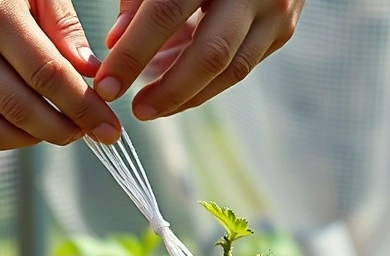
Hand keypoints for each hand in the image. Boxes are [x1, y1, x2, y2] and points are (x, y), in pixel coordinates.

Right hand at [0, 0, 122, 149]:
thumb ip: (62, 27)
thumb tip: (92, 75)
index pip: (49, 77)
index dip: (84, 108)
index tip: (110, 129)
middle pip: (22, 110)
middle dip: (65, 130)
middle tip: (89, 132)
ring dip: (34, 141)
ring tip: (58, 130)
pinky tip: (23, 130)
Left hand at [94, 0, 303, 120]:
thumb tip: (116, 43)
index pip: (164, 14)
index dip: (132, 54)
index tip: (107, 85)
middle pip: (210, 54)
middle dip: (170, 90)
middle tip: (137, 110)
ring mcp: (275, 12)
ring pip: (232, 70)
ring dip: (190, 96)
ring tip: (154, 106)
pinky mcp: (283, 30)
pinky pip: (242, 66)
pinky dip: (208, 82)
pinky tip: (180, 87)